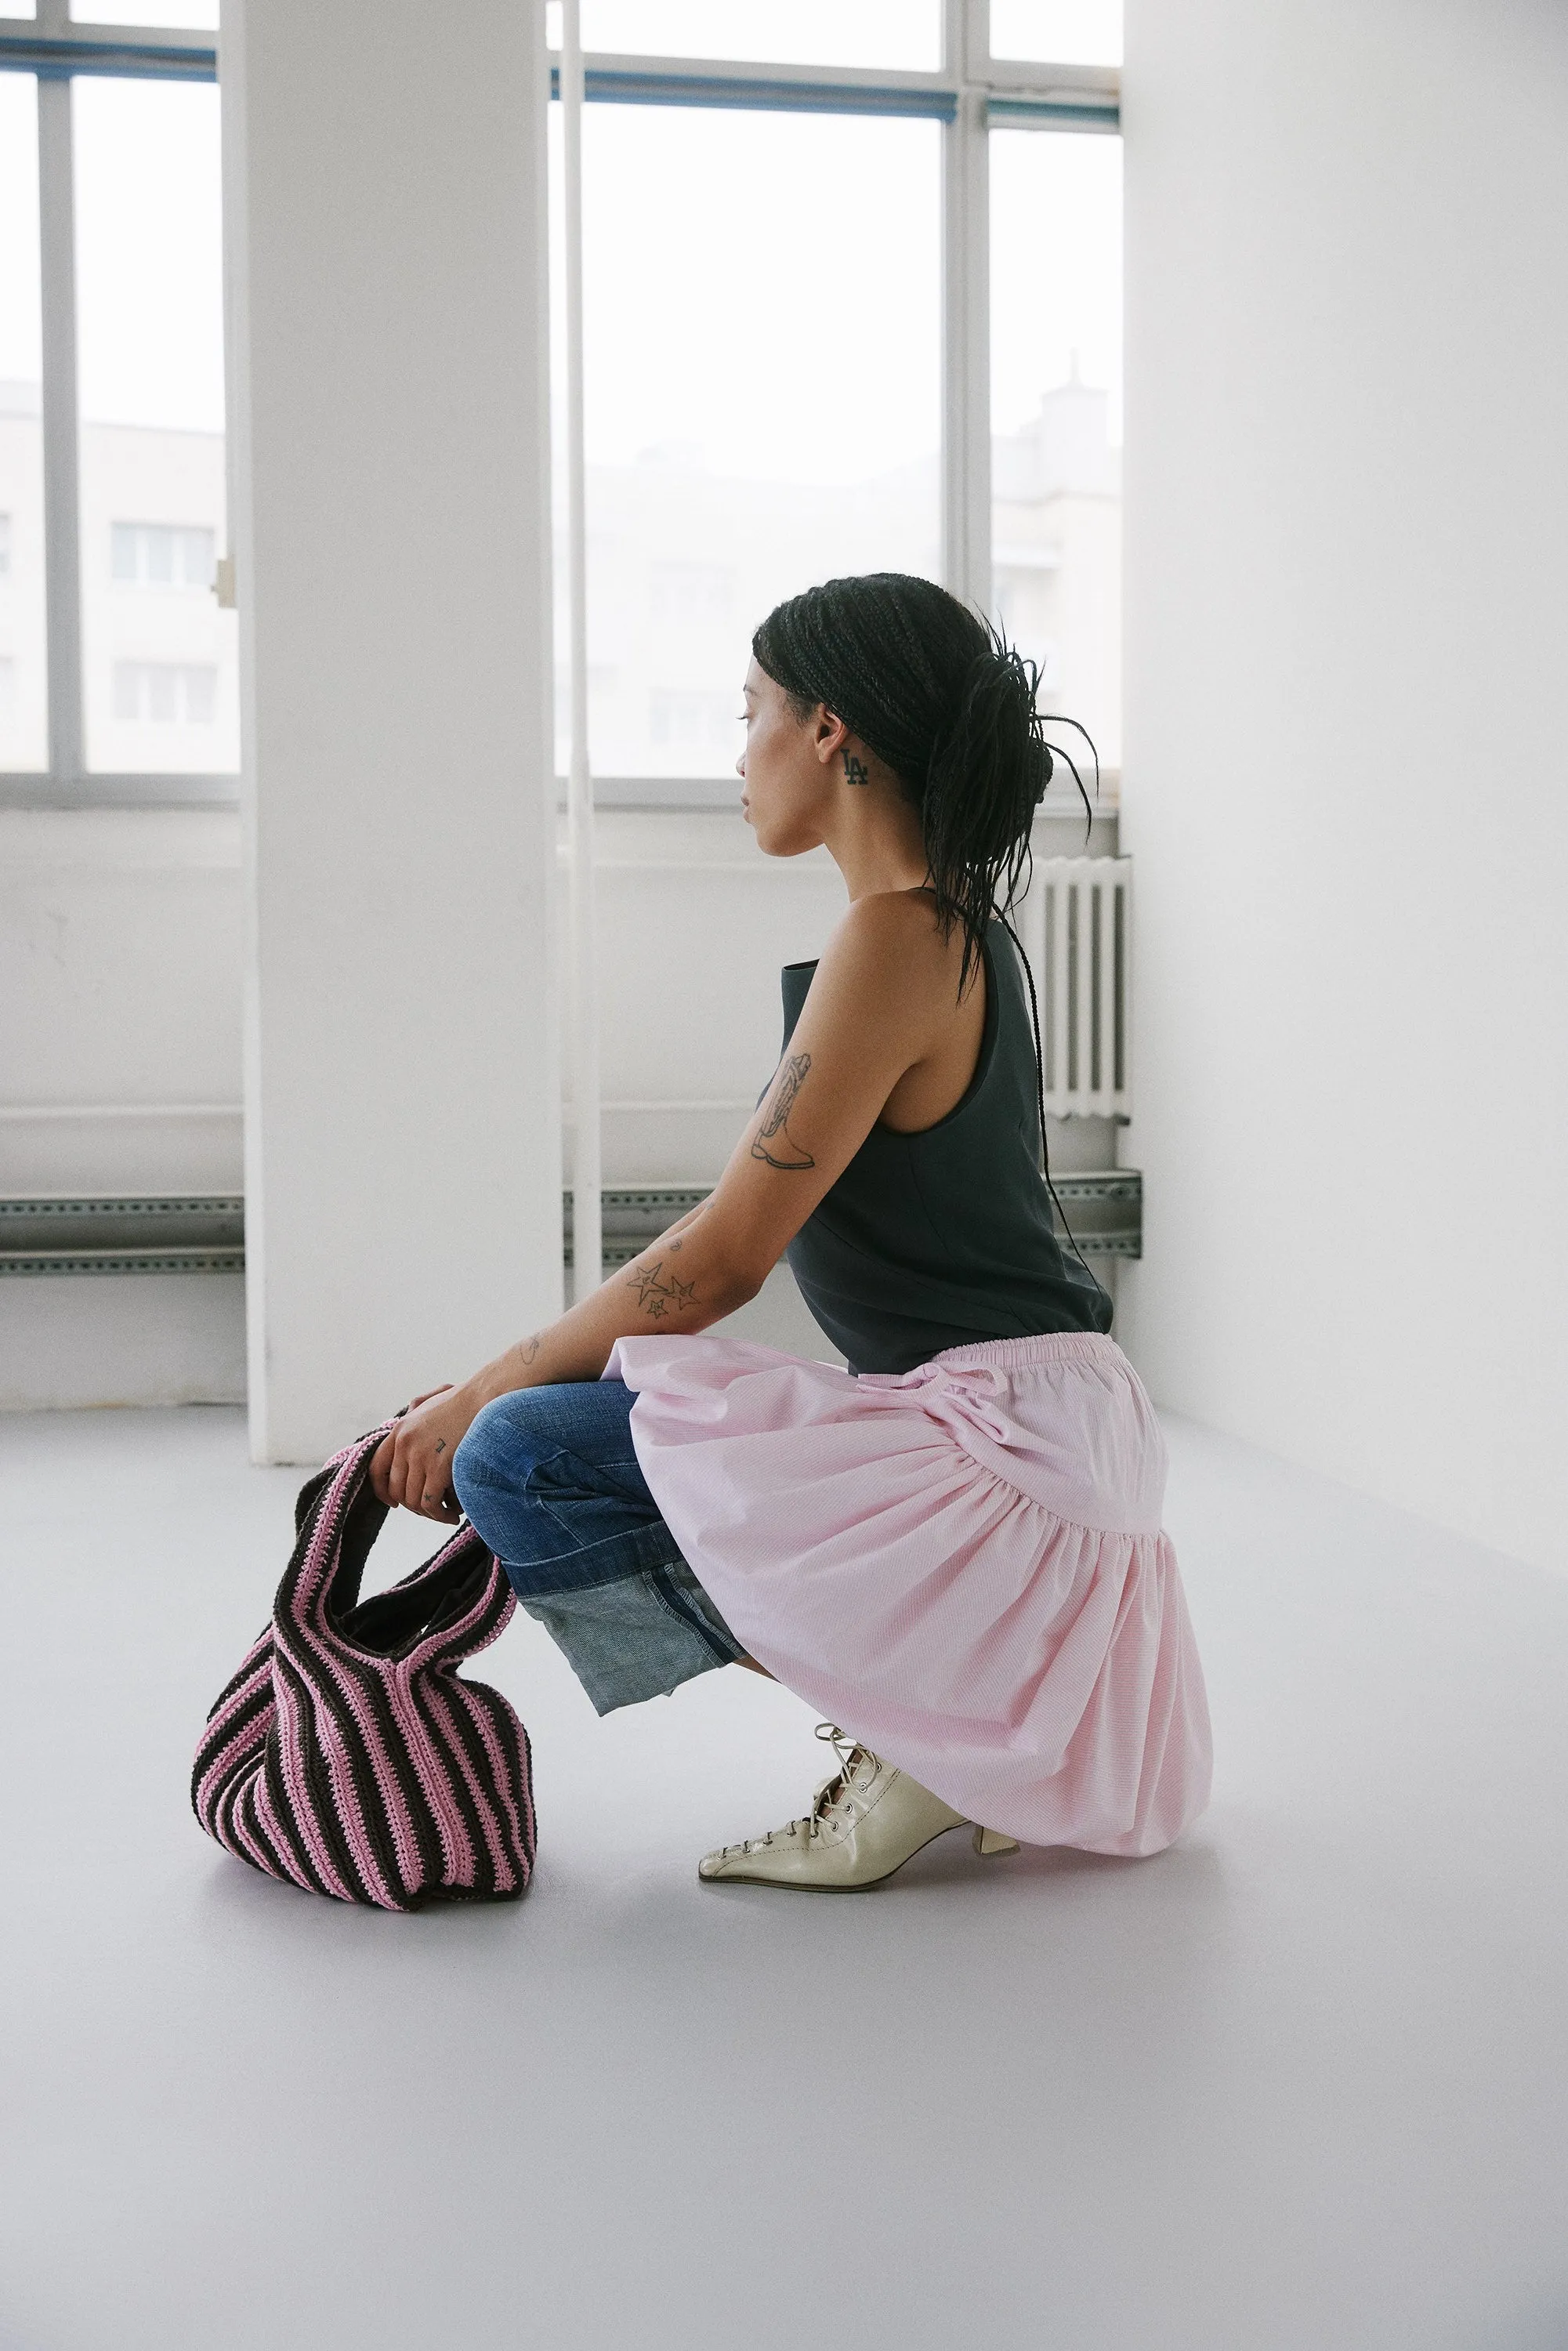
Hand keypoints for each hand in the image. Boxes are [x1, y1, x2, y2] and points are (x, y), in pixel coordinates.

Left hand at [369, 1384, 479, 1522]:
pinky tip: (452, 1515)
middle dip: (413, 1506)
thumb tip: (411, 1414)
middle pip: (397, 1489)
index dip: (383, 1491)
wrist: (485, 1398)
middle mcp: (404, 1444)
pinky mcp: (438, 1467)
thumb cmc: (465, 1399)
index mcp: (400, 1429)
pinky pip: (430, 1503)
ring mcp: (420, 1456)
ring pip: (413, 1500)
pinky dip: (440, 1515)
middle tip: (432, 1510)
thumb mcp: (431, 1400)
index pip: (377, 1469)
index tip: (394, 1503)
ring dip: (430, 1514)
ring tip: (446, 1516)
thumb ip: (416, 1410)